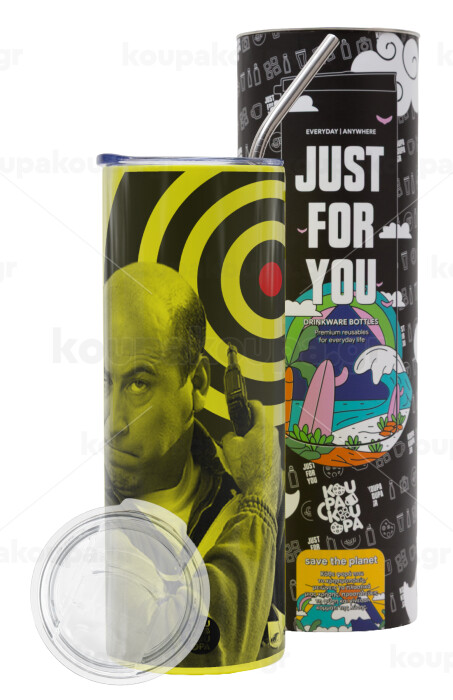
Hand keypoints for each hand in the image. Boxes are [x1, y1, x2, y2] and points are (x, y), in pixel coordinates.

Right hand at [222, 401, 281, 516]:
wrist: (261, 492)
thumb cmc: (247, 468)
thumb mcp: (230, 447)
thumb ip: (229, 435)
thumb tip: (232, 436)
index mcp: (263, 427)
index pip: (257, 405)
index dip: (246, 404)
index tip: (240, 408)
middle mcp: (274, 434)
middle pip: (259, 423)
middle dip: (246, 428)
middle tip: (236, 436)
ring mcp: (277, 447)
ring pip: (262, 438)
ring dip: (252, 442)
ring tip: (241, 454)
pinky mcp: (277, 459)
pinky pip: (265, 450)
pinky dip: (257, 453)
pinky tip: (248, 465)